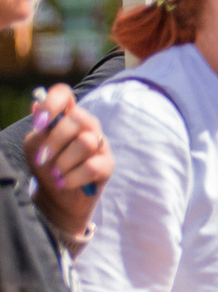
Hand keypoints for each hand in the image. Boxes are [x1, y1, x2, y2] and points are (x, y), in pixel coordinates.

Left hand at [23, 85, 109, 242]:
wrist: (57, 197)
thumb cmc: (47, 167)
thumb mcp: (35, 147)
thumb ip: (39, 129)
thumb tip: (36, 105)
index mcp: (66, 116)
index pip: (64, 94)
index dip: (52, 104)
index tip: (40, 124)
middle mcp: (86, 125)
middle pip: (77, 118)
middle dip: (55, 141)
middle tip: (42, 159)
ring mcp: (100, 143)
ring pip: (86, 142)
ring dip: (63, 162)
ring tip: (55, 174)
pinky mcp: (108, 164)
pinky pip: (91, 166)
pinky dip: (72, 178)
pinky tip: (65, 183)